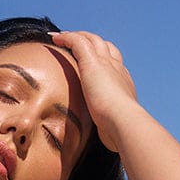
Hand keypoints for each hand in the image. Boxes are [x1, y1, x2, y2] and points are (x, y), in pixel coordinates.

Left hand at [50, 30, 138, 152]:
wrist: (123, 122)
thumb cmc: (119, 131)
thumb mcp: (114, 127)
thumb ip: (110, 129)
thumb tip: (110, 143)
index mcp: (123, 84)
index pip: (115, 66)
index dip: (104, 62)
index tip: (94, 65)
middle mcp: (117, 69)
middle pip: (106, 47)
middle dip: (93, 43)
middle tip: (78, 43)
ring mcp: (107, 64)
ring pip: (92, 40)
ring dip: (78, 36)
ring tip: (62, 37)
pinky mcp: (93, 62)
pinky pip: (78, 42)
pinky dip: (67, 37)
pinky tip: (55, 38)